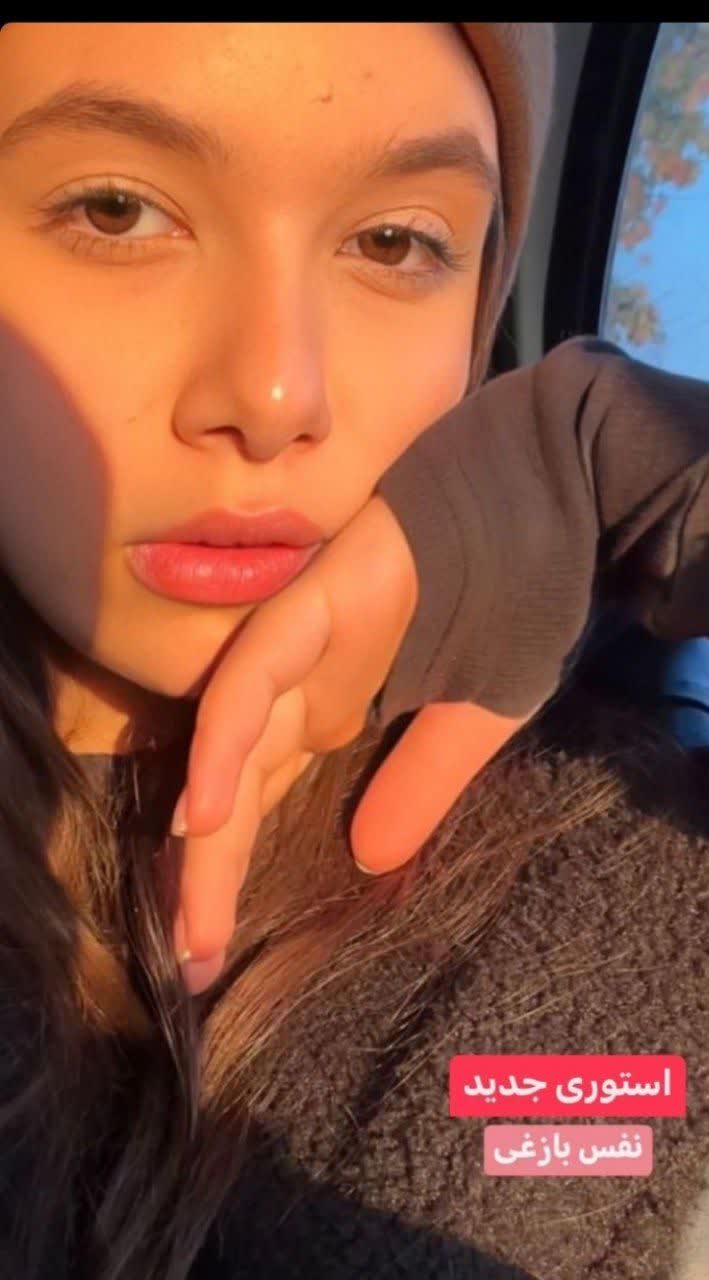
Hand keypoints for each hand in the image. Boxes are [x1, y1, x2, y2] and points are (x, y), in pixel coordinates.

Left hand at [169, 495, 537, 994]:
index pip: (264, 799)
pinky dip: (230, 737)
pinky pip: (258, 674)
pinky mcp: (314, 599)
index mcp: (336, 707)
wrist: (556, 498)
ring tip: (190, 925)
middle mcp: (305, 681)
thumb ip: (422, 784)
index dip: (232, 871)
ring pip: (233, 740)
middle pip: (235, 784)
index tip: (212, 954)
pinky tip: (206, 811)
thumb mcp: (479, 720)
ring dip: (207, 828)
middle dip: (208, 876)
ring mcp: (304, 639)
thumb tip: (369, 859)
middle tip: (189, 962)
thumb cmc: (521, 598)